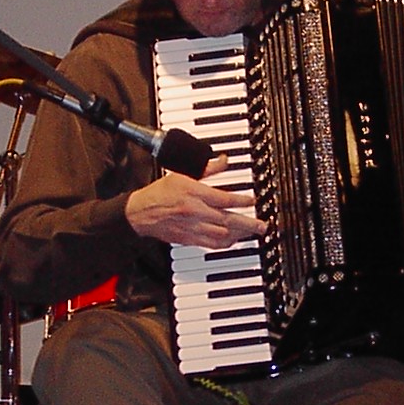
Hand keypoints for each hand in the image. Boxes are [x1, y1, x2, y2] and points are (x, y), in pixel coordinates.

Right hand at [125, 154, 263, 248]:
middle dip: (249, 223)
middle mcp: (195, 212)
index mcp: (194, 194)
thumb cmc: (160, 193)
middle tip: (262, 226)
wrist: (141, 213)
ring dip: (240, 234)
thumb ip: (207, 169)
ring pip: (223, 235)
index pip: (224, 199)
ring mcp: (193, 228)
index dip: (242, 200)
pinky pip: (212, 244)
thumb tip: (224, 160)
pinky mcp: (189, 239)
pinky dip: (226, 243)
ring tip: (253, 232)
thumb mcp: (183, 174)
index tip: (253, 201)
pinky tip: (234, 240)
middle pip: (228, 220)